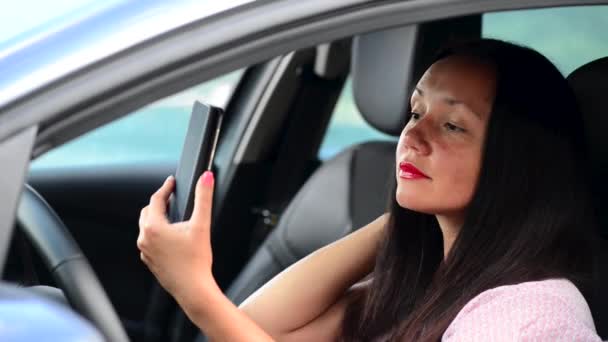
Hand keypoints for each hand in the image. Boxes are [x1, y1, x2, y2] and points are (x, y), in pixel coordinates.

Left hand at [137, 172, 216, 302]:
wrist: (193, 289)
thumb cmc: (196, 261)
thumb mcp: (202, 225)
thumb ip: (203, 198)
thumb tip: (206, 178)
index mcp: (154, 227)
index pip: (156, 199)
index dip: (166, 188)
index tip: (172, 182)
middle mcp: (145, 238)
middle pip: (148, 212)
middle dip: (159, 202)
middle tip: (171, 197)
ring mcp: (146, 251)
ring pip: (146, 227)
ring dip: (157, 218)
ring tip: (171, 215)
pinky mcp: (150, 261)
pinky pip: (149, 241)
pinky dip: (157, 234)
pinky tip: (171, 237)